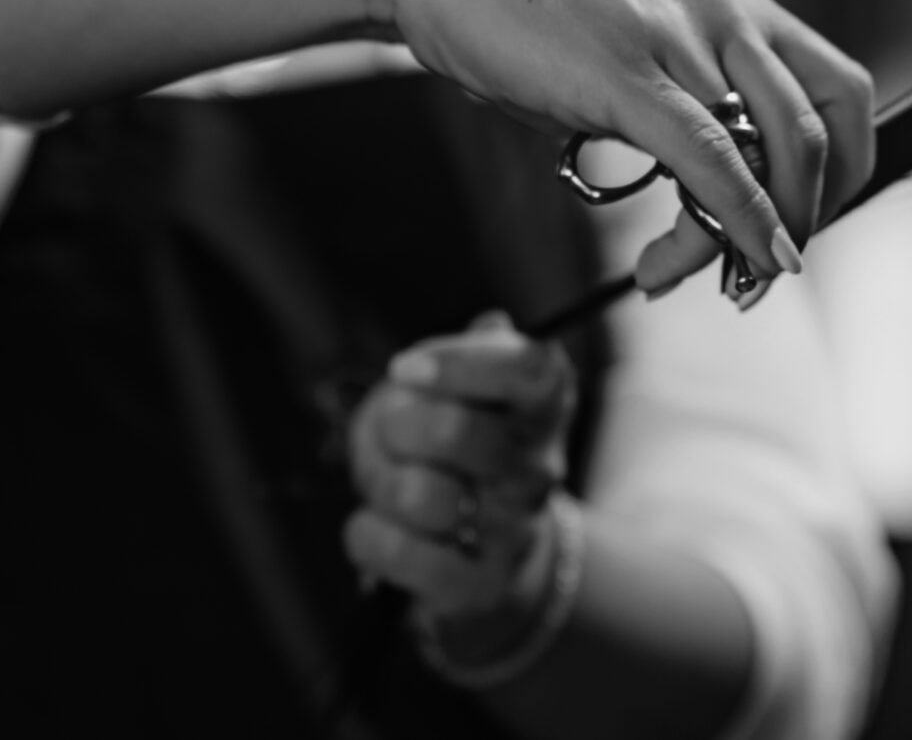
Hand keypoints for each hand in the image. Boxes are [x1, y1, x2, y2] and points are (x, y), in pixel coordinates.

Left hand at [341, 314, 572, 628]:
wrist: (489, 560)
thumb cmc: (465, 453)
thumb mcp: (470, 391)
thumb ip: (478, 354)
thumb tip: (492, 324)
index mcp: (543, 407)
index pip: (526, 368)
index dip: (458, 363)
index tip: (405, 368)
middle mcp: (538, 469)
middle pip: (456, 430)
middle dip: (398, 424)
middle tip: (391, 429)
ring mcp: (510, 532)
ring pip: (417, 494)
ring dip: (381, 483)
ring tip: (391, 482)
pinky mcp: (474, 588)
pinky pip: (395, 552)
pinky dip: (367, 534)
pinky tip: (378, 525)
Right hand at [373, 0, 874, 290]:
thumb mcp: (626, 34)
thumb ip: (671, 93)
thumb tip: (693, 179)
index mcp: (731, 0)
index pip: (838, 88)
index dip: (844, 167)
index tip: (806, 218)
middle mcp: (722, 11)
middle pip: (821, 126)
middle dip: (814, 211)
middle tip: (770, 264)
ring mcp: (676, 38)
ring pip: (767, 153)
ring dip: (758, 234)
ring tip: (719, 280)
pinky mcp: (623, 74)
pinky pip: (708, 159)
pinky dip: (738, 219)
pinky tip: (737, 258)